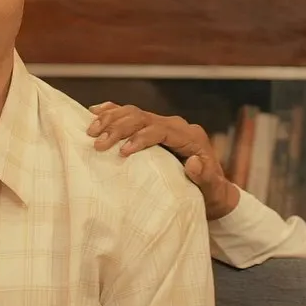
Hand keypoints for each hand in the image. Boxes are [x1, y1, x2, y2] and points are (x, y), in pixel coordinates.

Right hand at [87, 102, 239, 220]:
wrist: (214, 191)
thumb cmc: (212, 194)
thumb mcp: (212, 191)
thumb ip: (205, 177)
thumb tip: (193, 162)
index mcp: (190, 137)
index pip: (160, 129)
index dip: (140, 137)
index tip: (122, 152)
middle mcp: (176, 126)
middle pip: (143, 117)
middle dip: (119, 127)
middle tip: (98, 143)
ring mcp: (165, 125)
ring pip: (134, 112)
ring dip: (111, 119)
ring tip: (91, 132)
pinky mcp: (154, 128)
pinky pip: (131, 114)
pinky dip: (112, 112)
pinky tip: (95, 111)